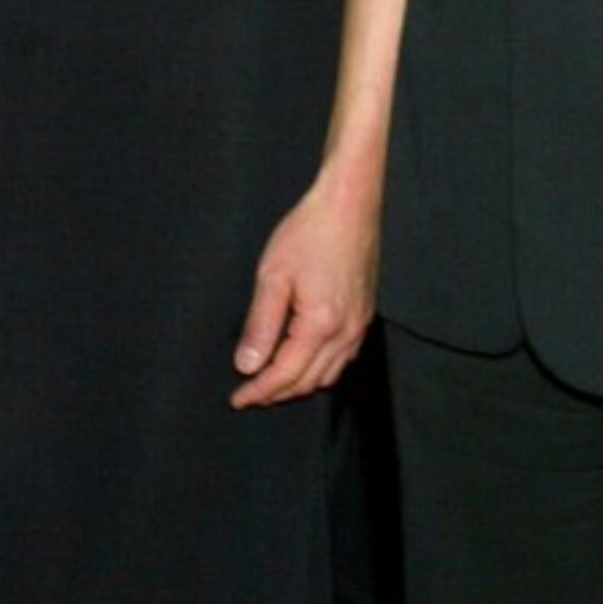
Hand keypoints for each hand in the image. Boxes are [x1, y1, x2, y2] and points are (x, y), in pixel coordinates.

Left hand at [230, 166, 378, 406]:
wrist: (349, 205)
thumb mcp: (272, 276)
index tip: (238, 398)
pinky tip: (305, 361)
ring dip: (299, 385)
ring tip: (273, 382)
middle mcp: (345, 331)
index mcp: (320, 324)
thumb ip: (260, 324)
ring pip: (329, 375)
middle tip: (250, 393)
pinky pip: (344, 359)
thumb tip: (247, 364)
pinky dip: (321, 370)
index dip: (259, 390)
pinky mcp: (364, 314)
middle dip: (277, 393)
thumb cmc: (310, 232)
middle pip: (308, 381)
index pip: (285, 374)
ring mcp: (359, 324)